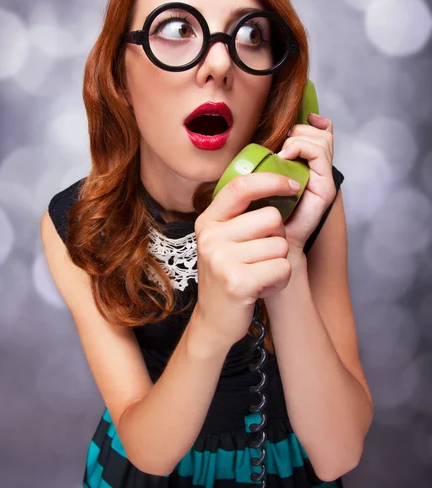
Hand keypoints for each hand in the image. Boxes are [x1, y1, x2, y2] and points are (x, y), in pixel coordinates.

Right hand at [193, 172, 300, 349]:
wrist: (214, 320)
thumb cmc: (228, 274)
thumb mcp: (223, 240)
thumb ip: (240, 215)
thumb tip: (278, 184)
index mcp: (208, 221)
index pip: (241, 187)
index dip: (271, 181)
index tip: (292, 185)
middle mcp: (211, 237)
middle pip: (271, 218)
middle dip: (278, 237)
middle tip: (261, 256)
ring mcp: (222, 260)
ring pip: (280, 245)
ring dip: (279, 261)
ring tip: (259, 273)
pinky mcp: (237, 282)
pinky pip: (282, 267)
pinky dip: (281, 279)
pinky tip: (263, 287)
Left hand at [277, 113, 336, 252]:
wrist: (271, 238)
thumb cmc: (263, 208)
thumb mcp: (263, 176)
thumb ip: (268, 159)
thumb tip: (264, 141)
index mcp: (308, 165)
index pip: (323, 133)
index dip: (315, 122)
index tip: (303, 119)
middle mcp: (320, 170)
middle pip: (323, 133)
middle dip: (301, 130)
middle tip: (283, 146)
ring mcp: (324, 178)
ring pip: (322, 140)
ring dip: (298, 139)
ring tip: (283, 154)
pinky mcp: (325, 187)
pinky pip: (318, 154)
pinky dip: (301, 148)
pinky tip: (286, 157)